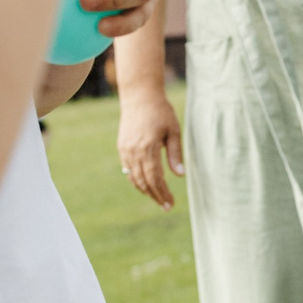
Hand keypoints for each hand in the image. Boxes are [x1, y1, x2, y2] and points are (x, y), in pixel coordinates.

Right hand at [119, 90, 184, 208]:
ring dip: (146, 190)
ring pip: (134, 178)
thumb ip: (175, 154)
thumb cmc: (161, 111)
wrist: (139, 96)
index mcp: (148, 147)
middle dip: (155, 196)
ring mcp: (126, 150)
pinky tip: (146, 185)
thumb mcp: (174, 131)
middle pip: (144, 182)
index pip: (155, 178)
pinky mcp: (122, 147)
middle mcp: (134, 151)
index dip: (163, 193)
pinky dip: (136, 180)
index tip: (171, 203)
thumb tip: (180, 175)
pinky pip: (128, 170)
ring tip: (158, 198)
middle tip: (166, 206)